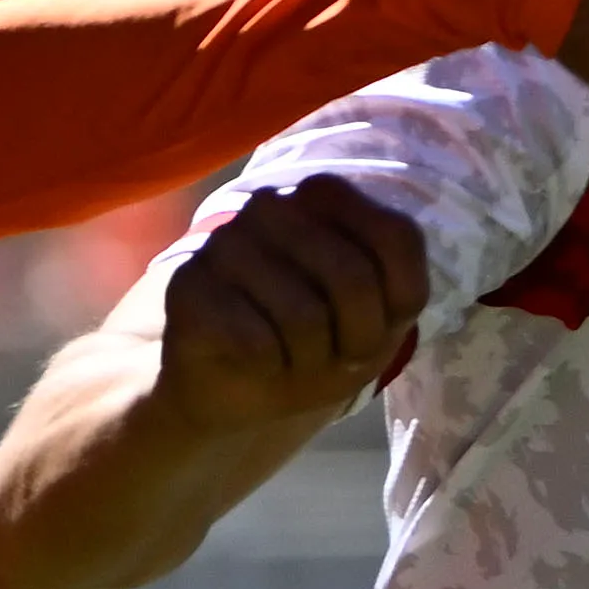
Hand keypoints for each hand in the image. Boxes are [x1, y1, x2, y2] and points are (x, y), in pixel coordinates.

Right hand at [150, 177, 431, 428]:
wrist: (229, 390)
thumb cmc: (311, 348)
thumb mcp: (378, 322)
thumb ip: (401, 283)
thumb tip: (366, 274)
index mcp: (323, 198)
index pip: (397, 238)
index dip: (395, 304)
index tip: (370, 328)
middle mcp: (272, 205)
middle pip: (352, 279)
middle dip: (353, 341)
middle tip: (326, 357)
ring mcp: (225, 241)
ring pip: (303, 317)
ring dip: (305, 361)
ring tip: (287, 359)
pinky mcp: (188, 286)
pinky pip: (256, 342)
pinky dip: (266, 369)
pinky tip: (251, 362)